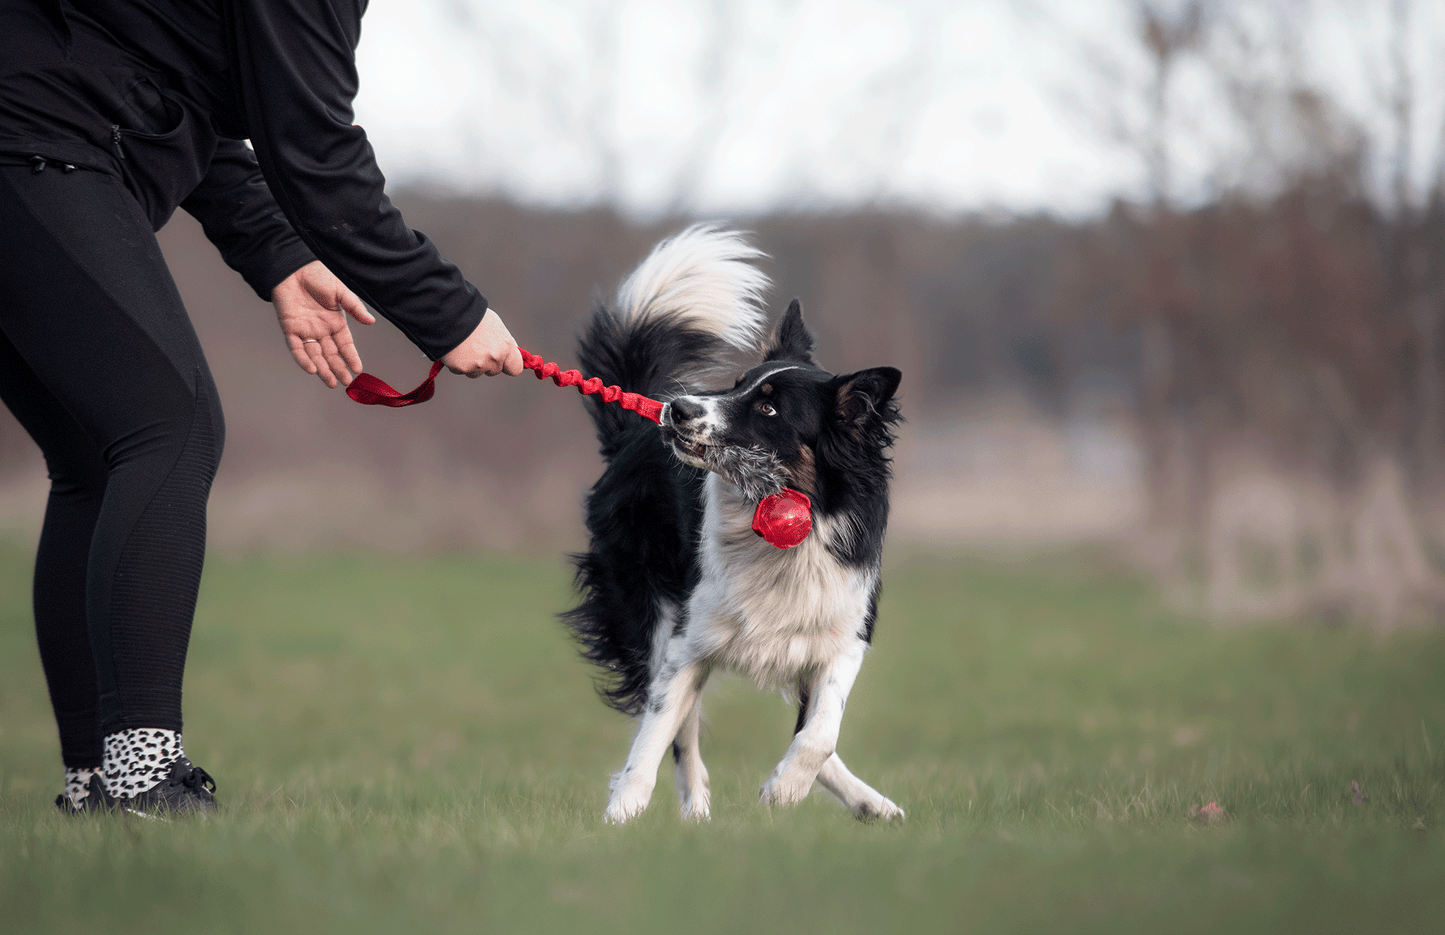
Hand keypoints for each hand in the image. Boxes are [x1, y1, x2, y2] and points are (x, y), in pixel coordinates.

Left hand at [271, 260, 375, 387]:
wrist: (294, 267)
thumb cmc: (318, 276)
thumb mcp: (341, 292)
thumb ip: (354, 308)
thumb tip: (371, 322)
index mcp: (335, 322)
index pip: (345, 345)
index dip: (351, 357)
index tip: (358, 369)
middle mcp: (321, 330)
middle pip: (331, 354)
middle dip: (339, 369)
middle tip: (346, 382)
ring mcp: (305, 331)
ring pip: (315, 355)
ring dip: (323, 370)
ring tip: (331, 382)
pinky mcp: (290, 328)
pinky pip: (296, 348)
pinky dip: (303, 359)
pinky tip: (312, 369)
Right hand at [440, 308, 523, 376]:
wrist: (449, 314)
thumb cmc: (473, 316)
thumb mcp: (495, 325)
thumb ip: (503, 342)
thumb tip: (507, 352)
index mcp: (505, 346)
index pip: (515, 368)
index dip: (508, 365)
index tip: (504, 362)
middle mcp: (494, 358)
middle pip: (494, 371)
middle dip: (488, 363)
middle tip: (477, 348)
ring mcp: (478, 365)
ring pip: (476, 373)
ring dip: (472, 365)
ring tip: (465, 347)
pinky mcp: (461, 368)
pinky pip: (461, 371)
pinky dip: (458, 363)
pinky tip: (455, 349)